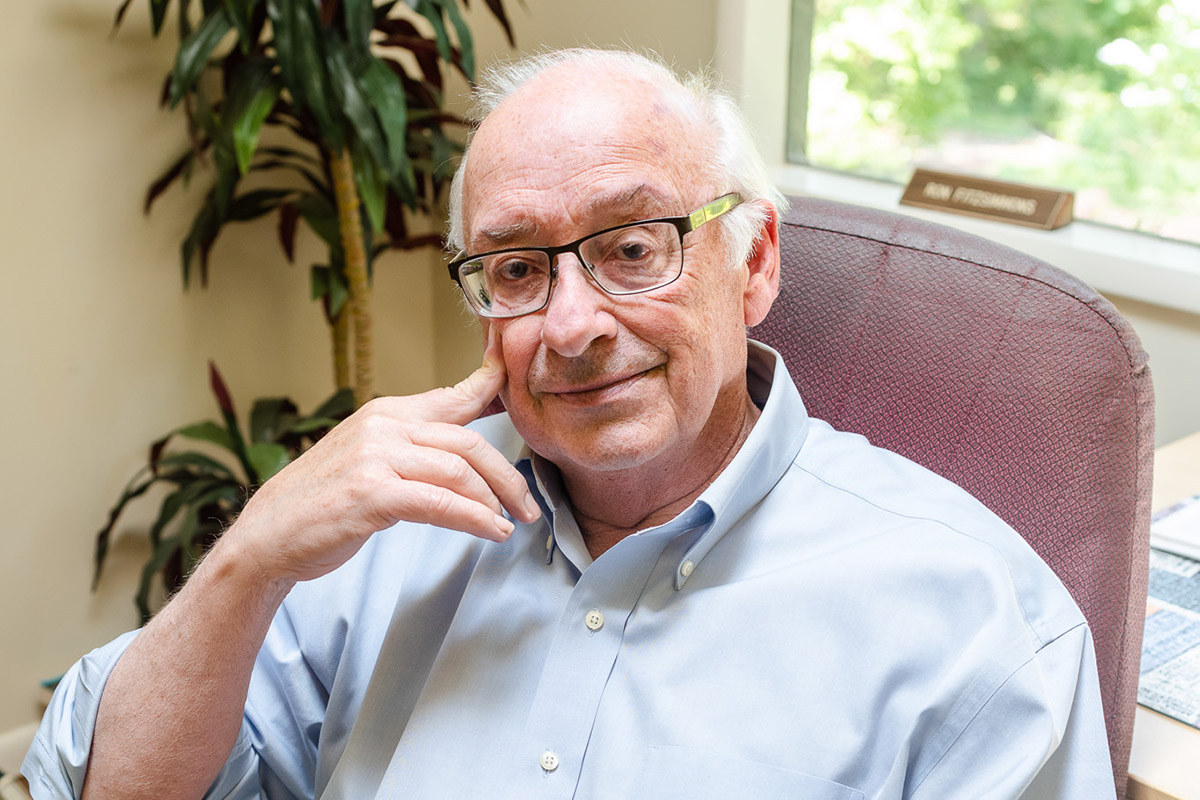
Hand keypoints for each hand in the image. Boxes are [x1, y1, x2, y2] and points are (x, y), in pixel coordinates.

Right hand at [226, 331, 540, 585]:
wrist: (267, 537)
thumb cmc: (323, 502)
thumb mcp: (370, 459)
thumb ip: (415, 447)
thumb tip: (462, 447)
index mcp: (387, 413)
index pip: (453, 396)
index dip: (492, 386)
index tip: (520, 383)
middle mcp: (383, 426)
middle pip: (468, 442)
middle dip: (507, 475)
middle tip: (530, 503)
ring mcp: (375, 457)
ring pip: (459, 471)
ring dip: (496, 501)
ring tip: (513, 523)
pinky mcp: (371, 494)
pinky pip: (440, 502)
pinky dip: (475, 519)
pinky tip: (493, 532)